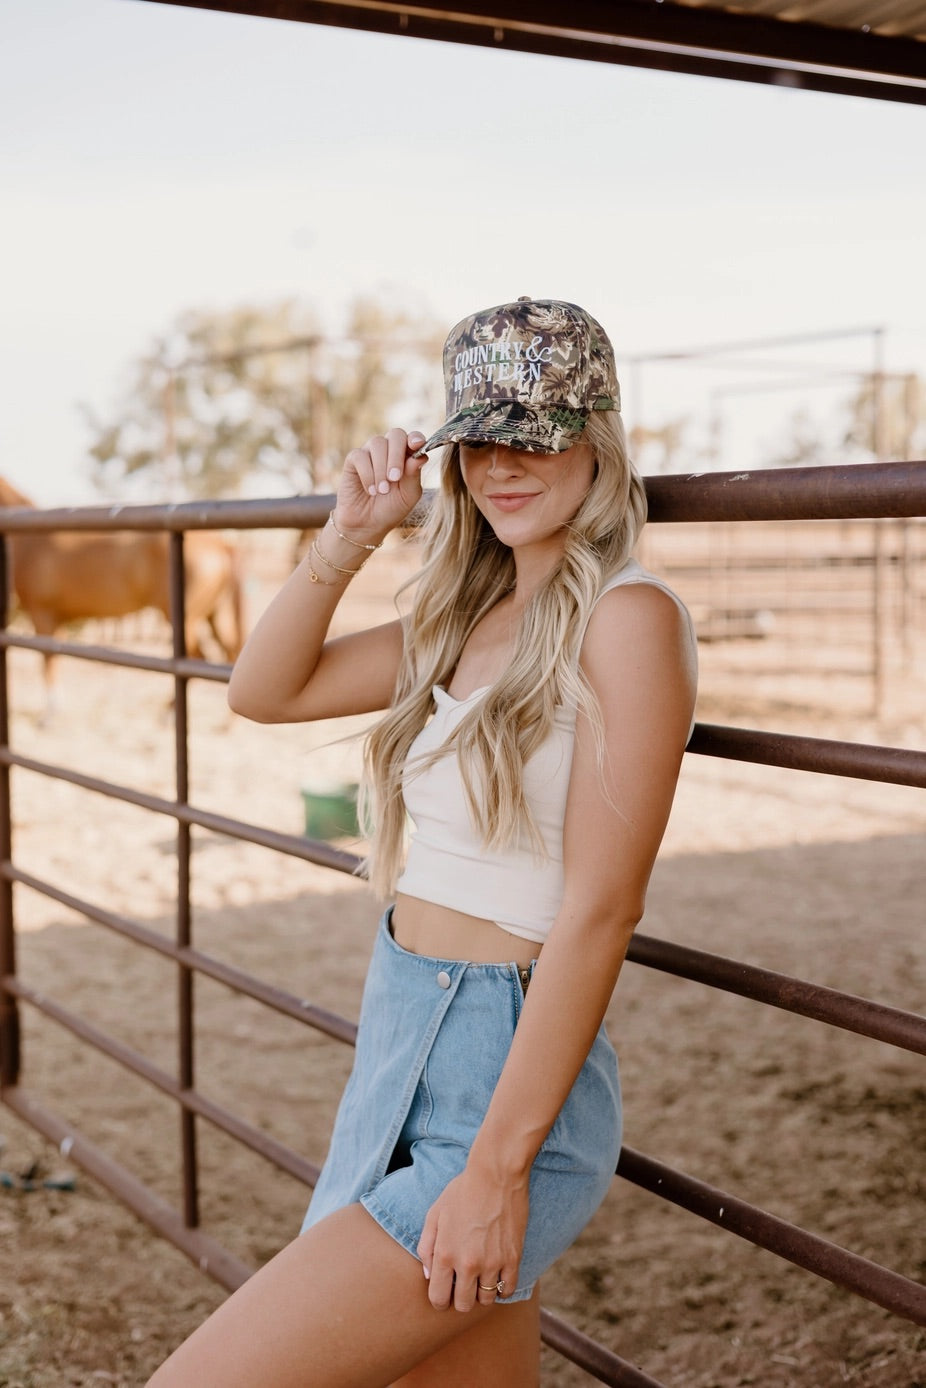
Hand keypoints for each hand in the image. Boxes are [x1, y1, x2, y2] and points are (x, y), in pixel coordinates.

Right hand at [333, 428, 427, 544]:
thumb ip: (414, 475)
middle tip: (395, 478)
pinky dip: (367, 474)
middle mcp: (389, 450)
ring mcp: (370, 453)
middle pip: (395, 435)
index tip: (416, 445)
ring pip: (377, 443)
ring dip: (381, 468)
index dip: (415, 438)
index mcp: (406, 456)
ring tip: (382, 490)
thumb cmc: (391, 509)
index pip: (413, 438)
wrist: (367, 525)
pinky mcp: (353, 460)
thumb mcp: (408, 496)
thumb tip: (420, 457)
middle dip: (396, 455)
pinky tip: (371, 490)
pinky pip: (360, 456)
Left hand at [416, 1163, 528, 1312]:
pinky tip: (497, 1275)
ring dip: (481, 1292)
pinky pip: (507, 1291)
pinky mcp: (513, 1259)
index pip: (438, 1298)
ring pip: (485, 1300)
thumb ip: (426, 1247)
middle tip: (463, 1284)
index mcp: (444, 1254)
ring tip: (480, 1277)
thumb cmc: (462, 1191)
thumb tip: (428, 1274)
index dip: (440, 1300)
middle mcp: (467, 1264)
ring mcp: (492, 1263)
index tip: (445, 1292)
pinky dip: (501, 1288)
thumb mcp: (434, 1214)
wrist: (496, 1175)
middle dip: (460, 1298)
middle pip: (462, 1305)